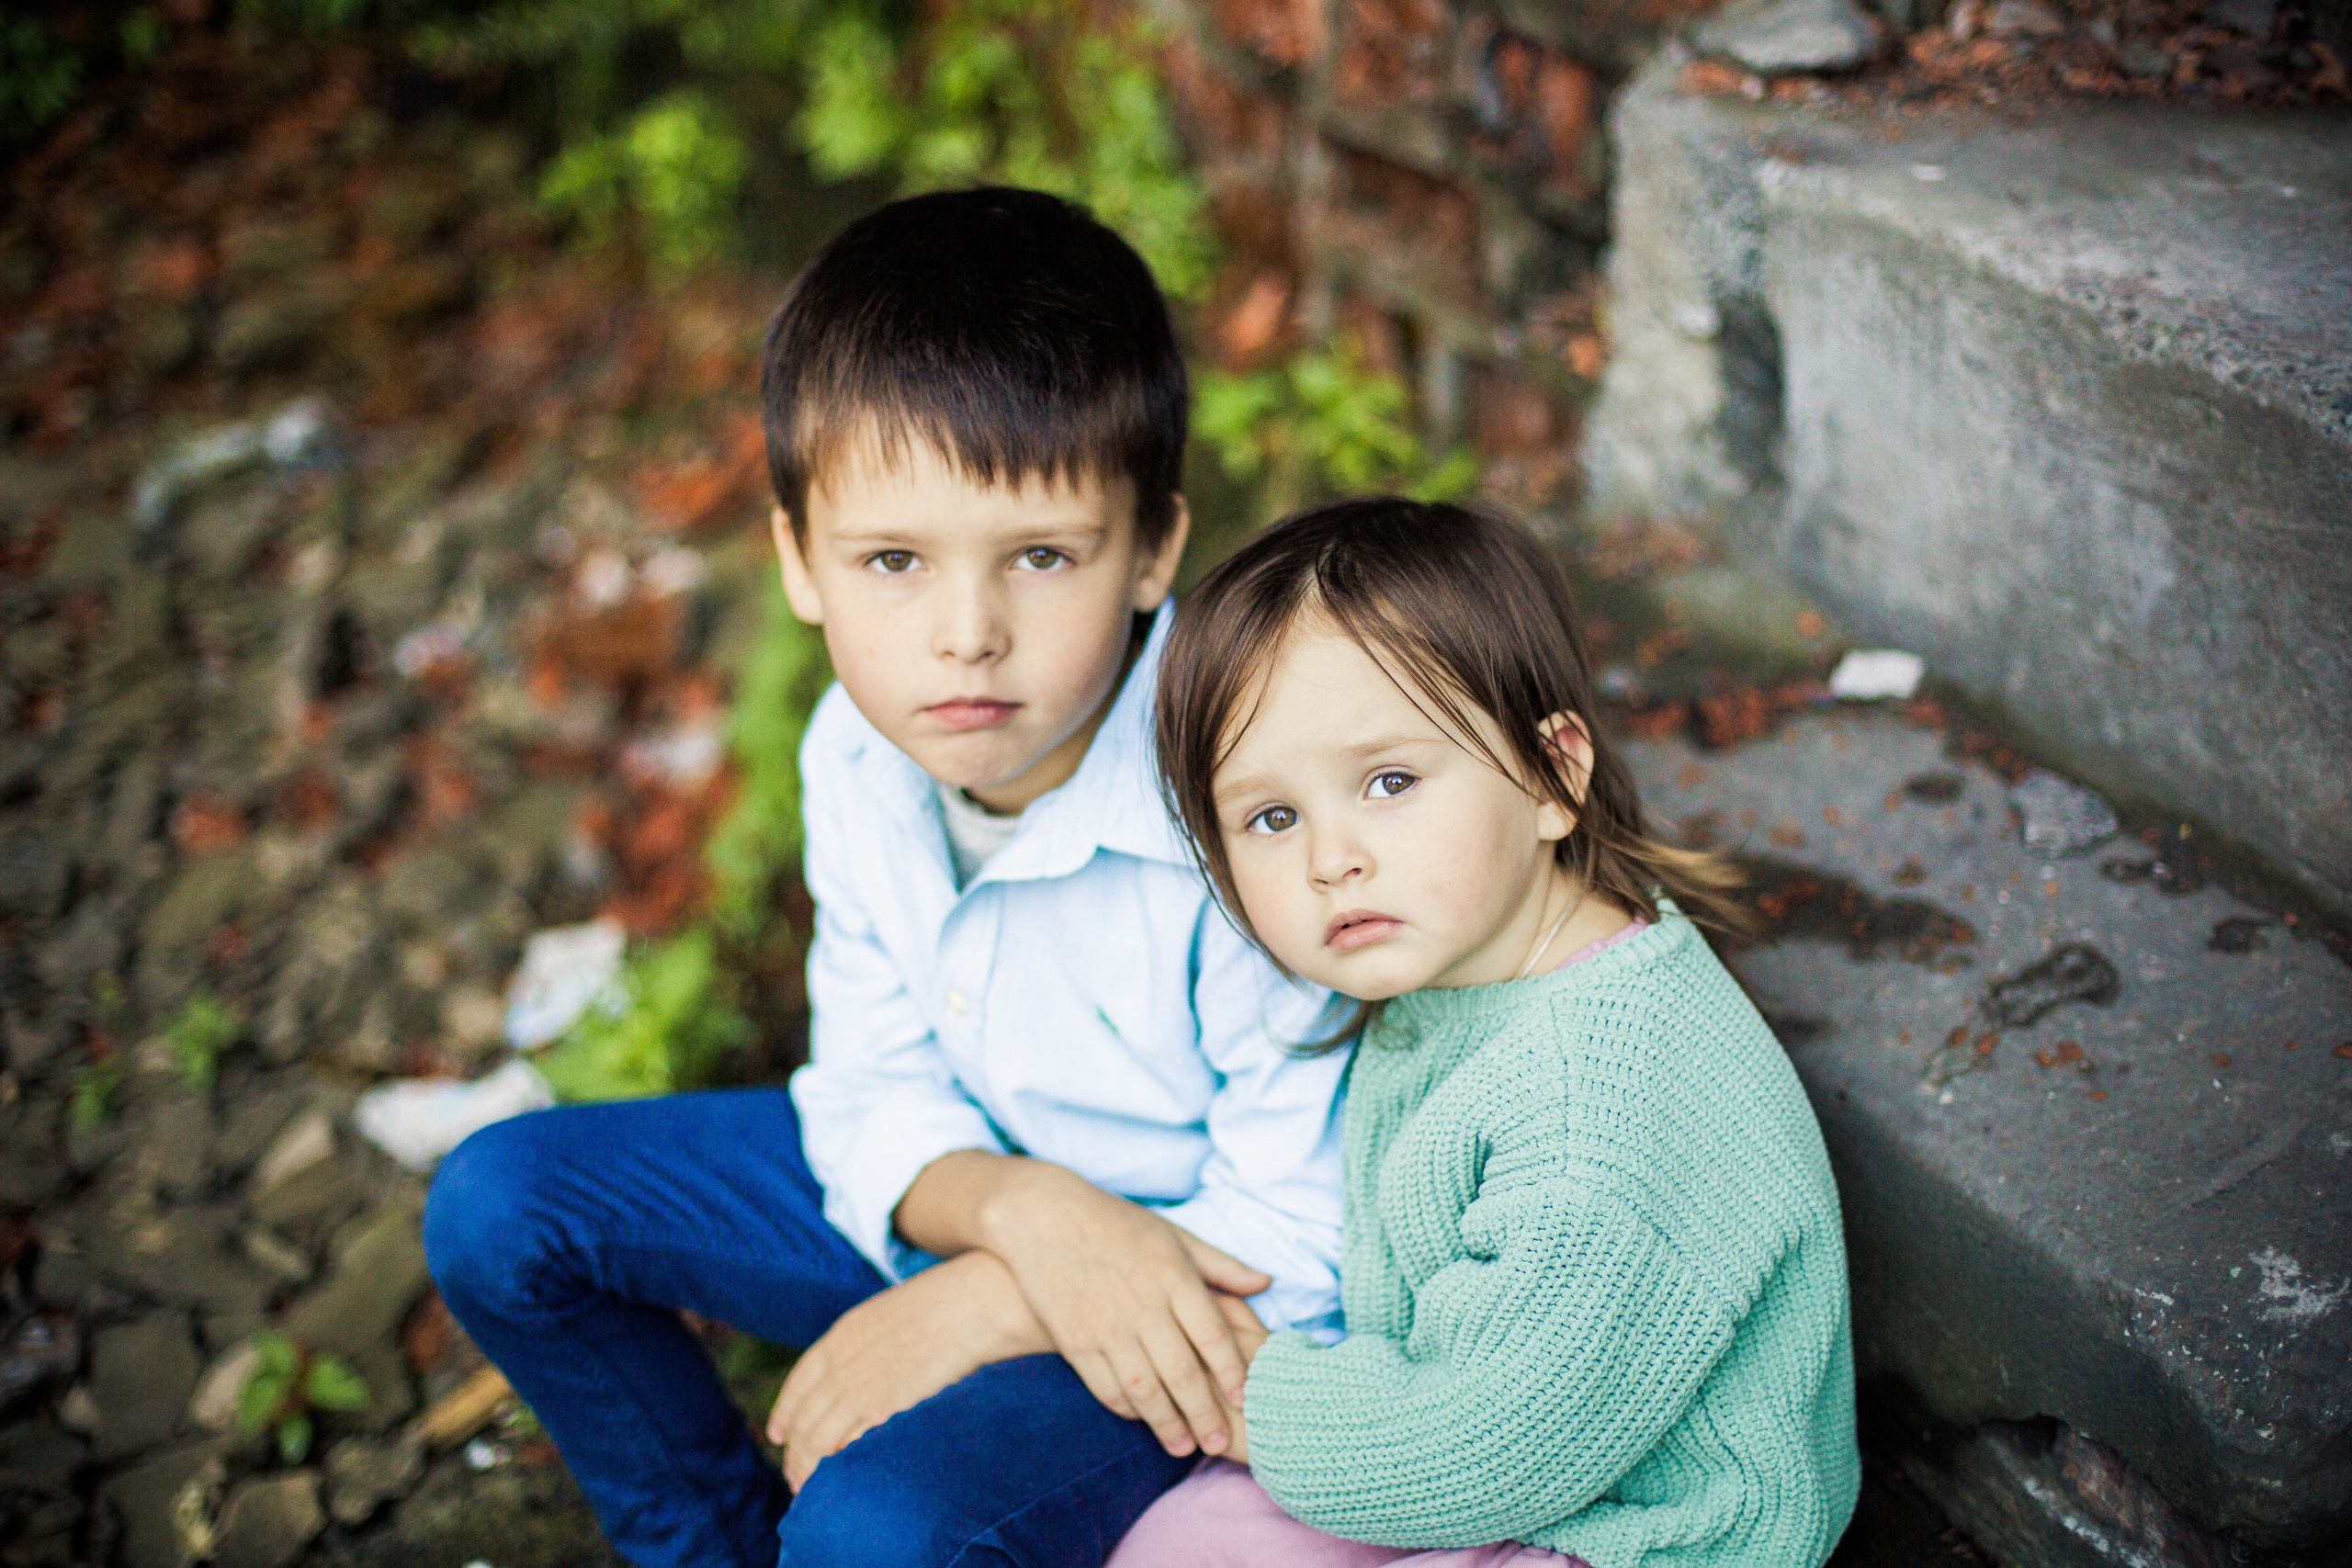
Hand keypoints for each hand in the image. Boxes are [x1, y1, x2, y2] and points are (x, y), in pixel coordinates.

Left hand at [766, 1249, 1049, 1490]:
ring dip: (809, 1469)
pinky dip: (840, 1469)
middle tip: (794, 1478)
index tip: (779, 1435)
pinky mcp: (885, 1410)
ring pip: (818, 1441)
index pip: (798, 1384)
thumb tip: (865, 1363)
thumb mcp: (890, 1312)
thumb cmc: (947, 1300)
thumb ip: (868, 1340)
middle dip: (795, 1453)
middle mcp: (841, 1364)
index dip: (785, 1413)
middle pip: (804, 1420)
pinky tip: (842, 1482)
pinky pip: (849, 1447)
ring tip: (809, 1490)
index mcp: (841, 1335)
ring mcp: (860, 1388)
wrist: (974, 1302)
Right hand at [970, 1161, 1272, 1458]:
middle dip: (1204, 1413)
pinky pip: (1105, 1385)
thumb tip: (1266, 1282)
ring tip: (1184, 1448)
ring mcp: (1107, 1326)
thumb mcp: (1173, 1235)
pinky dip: (1126, 1408)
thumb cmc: (1115, 1222)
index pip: (1213, 1335)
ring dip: (1166, 1423)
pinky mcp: (1075, 1340)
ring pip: (1145, 1388)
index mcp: (1174, 1276)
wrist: (1042, 1217)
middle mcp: (1144, 1305)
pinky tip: (1142, 1419)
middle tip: (1219, 1443)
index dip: (1231, 1371)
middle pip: (1183, 1371)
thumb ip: (1221, 1264)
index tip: (1246, 1399)